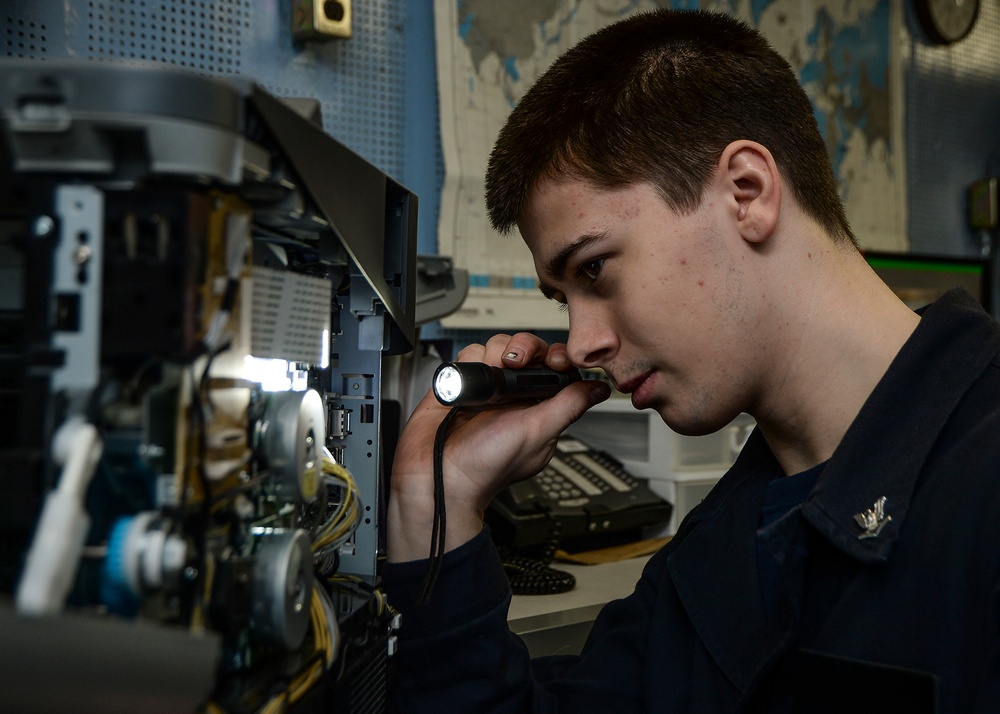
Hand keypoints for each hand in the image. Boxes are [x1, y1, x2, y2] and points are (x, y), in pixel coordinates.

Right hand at [386, 333, 610, 561]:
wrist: (437, 475)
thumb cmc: (487, 466)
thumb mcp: (537, 434)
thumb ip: (569, 406)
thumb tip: (600, 389)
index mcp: (539, 408)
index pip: (556, 366)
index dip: (555, 356)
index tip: (550, 361)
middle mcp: (514, 395)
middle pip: (527, 348)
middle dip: (522, 349)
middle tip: (512, 364)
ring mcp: (488, 388)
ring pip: (499, 346)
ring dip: (493, 356)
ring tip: (487, 382)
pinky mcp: (462, 383)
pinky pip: (470, 354)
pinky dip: (469, 362)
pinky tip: (468, 385)